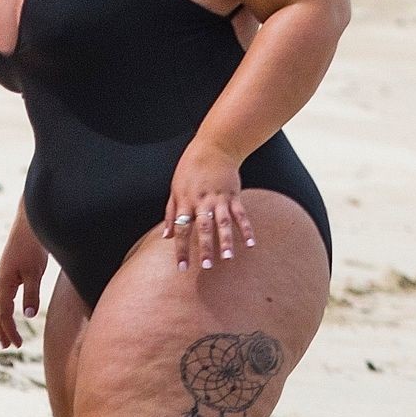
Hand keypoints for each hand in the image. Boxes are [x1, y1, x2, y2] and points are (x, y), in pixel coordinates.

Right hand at [0, 221, 48, 348]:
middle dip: (1, 329)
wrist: (29, 223)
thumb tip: (28, 316)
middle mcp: (1, 281)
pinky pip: (4, 294)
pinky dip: (5, 306)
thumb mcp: (35, 273)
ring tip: (1, 333)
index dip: (10, 330)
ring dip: (0, 319)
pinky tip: (10, 308)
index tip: (17, 345)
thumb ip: (31, 294)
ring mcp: (4, 275)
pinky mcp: (10, 270)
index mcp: (4, 283)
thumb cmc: (32, 247)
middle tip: (5, 346)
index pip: (4, 313)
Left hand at [161, 137, 252, 271]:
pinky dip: (246, 229)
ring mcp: (219, 198)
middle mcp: (201, 202)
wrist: (213, 148)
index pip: (181, 230)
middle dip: (204, 247)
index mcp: (185, 202)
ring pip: (223, 223)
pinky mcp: (233, 195)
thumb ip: (170, 213)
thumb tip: (165, 236)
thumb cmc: (190, 170)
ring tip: (228, 257)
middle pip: (202, 228)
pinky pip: (240, 214)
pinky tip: (250, 243)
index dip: (181, 249)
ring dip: (225, 240)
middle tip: (207, 266)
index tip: (181, 267)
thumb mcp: (174, 189)